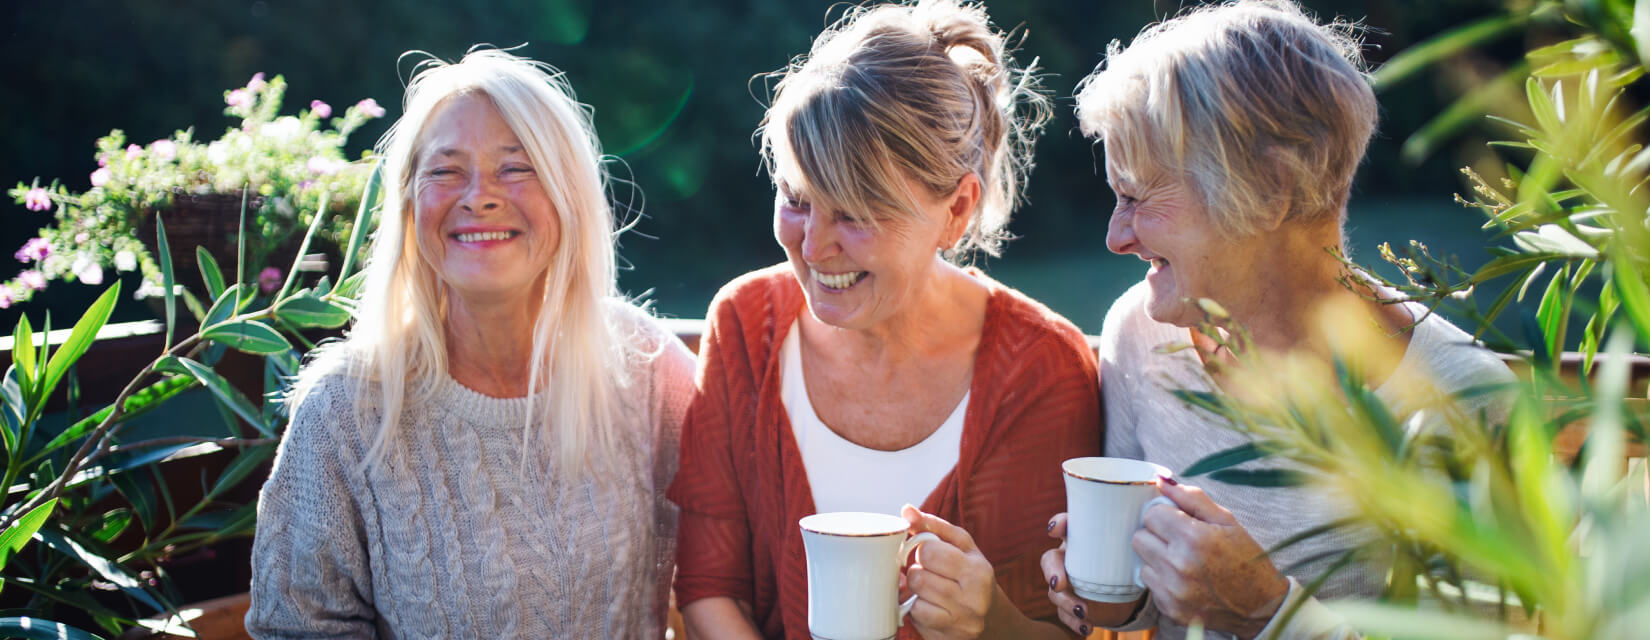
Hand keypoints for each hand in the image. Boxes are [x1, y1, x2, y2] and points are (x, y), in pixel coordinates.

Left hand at [900, 504, 994, 639]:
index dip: (922, 549)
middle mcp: (973, 600)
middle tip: (929, 572)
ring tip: (930, 589)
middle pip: (917, 577)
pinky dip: (917, 610)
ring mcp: (961, 624)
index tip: (929, 553)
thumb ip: (934, 526)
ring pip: (914, 599)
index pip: (928, 551)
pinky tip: (931, 606)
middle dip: (917, 571)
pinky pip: (916, 619)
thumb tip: (907, 510)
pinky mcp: (948, 639)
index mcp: (978, 571)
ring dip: (916, 592)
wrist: (995, 619)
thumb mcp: (962, 547)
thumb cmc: (973, 575)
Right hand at [1040, 512, 1146, 635]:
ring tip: (1083, 611)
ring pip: (1054, 591)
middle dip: (1051, 571)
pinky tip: (1087, 627)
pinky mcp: (1076, 604)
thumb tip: (1164, 482)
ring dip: (1065, 602)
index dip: (1057, 524)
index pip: (1064, 525)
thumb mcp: (1140, 536)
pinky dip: (1073, 623)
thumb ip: (1149, 514)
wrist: (1135, 587)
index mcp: (1083, 537)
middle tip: (1060, 582)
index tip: (1055, 529)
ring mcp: (1072, 583)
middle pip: (1050, 560)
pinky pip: (1065, 615)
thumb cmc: (1133, 553)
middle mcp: (1071, 558)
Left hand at [1133, 476, 1289, 638]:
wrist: (1261, 605)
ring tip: (1183, 562)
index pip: (1151, 515)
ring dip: (1157, 559)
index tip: (1179, 522)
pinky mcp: (1169, 609)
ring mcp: (1172, 591)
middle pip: (1139, 538)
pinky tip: (1185, 580)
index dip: (1165, 515)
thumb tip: (1161, 481)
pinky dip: (1162, 580)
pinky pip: (1150, 585)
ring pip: (1141, 561)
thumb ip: (1191, 498)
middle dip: (1156, 535)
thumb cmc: (1246, 558)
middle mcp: (1179, 566)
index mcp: (1193, 538)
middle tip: (1180, 541)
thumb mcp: (1226, 521)